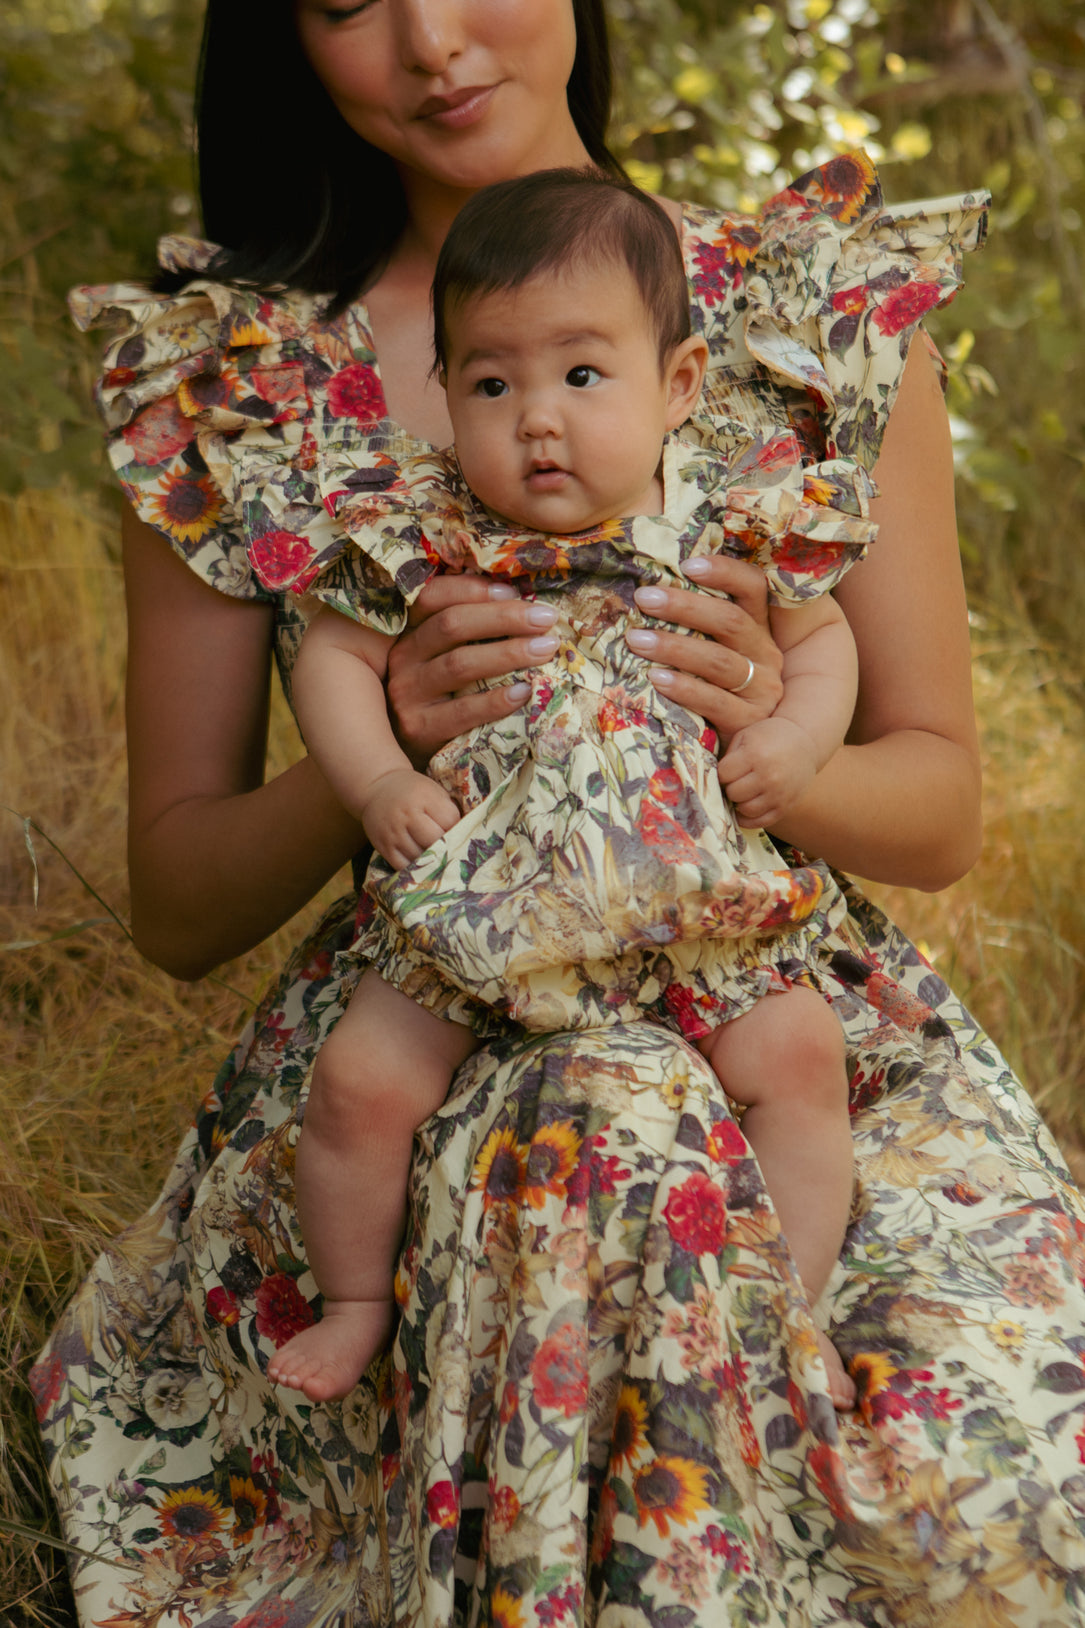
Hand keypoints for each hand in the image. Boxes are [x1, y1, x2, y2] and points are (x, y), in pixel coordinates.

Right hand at [360, 768, 460, 869]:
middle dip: (446, 846)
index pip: (450, 821)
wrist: (377, 787)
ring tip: (438, 856)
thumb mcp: (433, 791)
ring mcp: (394, 832)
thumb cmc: (413, 791)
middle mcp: (407, 815)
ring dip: (432, 859)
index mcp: (424, 797)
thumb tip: (466, 836)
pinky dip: (416, 868)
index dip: (457, 828)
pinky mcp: (383, 847)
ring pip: (421, 856)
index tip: (458, 831)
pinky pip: (404, 866)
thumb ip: (448, 810)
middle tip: (451, 848)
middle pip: (436, 841)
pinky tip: (423, 863)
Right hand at [386, 575, 558, 766]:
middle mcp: (402, 659)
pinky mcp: (419, 729)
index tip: (514, 592)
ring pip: (460, 664)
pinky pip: (463, 711)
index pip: (433, 597)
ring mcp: (408, 694)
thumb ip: (466, 632)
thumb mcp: (440, 657)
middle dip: (504, 617)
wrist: (405, 754)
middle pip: (452, 625)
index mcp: (409, 632)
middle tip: (545, 619)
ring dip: (508, 653)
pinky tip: (524, 692)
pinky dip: (496, 700)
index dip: (473, 590)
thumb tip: (521, 604)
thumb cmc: (439, 696)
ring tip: (545, 649)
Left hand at [625, 556, 783, 744]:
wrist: (742, 749)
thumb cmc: (714, 688)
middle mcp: (766, 655)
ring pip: (719, 661)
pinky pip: (714, 701)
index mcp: (760, 629)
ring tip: (636, 640)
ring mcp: (761, 690)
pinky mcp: (748, 722)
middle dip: (684, 607)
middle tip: (644, 598)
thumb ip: (698, 625)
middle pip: (730, 622)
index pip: (753, 588)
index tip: (688, 564)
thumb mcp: (714, 653)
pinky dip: (683, 687)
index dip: (725, 572)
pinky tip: (655, 679)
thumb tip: (649, 587)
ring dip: (674, 647)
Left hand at [718, 716, 818, 829]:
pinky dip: (749, 818)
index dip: (722, 773)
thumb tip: (710, 781)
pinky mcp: (786, 806)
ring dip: (739, 802)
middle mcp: (768, 776)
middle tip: (736, 780)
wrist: (805, 742)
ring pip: (744, 810)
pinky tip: (746, 808)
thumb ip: (728, 756)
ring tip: (743, 792)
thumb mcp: (746, 736)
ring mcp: (778, 794)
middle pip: (733, 793)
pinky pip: (760, 822)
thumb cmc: (769, 737)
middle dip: (730, 787)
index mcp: (755, 755)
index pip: (723, 774)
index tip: (728, 770)